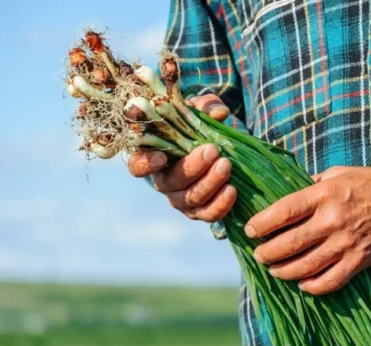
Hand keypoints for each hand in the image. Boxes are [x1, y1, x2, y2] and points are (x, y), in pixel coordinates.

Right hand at [127, 94, 235, 221]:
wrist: (219, 149)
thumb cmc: (198, 127)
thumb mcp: (200, 110)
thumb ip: (206, 106)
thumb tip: (219, 112)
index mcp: (155, 157)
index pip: (138, 166)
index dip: (145, 164)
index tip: (161, 156)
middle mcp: (165, 182)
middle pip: (171, 183)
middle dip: (192, 167)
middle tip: (212, 150)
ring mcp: (182, 200)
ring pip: (191, 199)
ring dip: (210, 183)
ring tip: (227, 165)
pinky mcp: (201, 211)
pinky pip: (208, 214)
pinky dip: (221, 205)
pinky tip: (232, 189)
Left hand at [246, 164, 370, 295]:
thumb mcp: (339, 173)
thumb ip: (312, 185)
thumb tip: (286, 196)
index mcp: (324, 194)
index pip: (283, 212)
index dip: (261, 224)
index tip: (250, 230)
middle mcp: (333, 220)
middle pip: (289, 244)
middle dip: (267, 253)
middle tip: (259, 254)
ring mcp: (347, 243)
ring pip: (305, 266)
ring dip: (284, 271)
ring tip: (274, 270)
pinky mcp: (360, 260)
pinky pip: (330, 281)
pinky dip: (312, 286)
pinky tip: (302, 283)